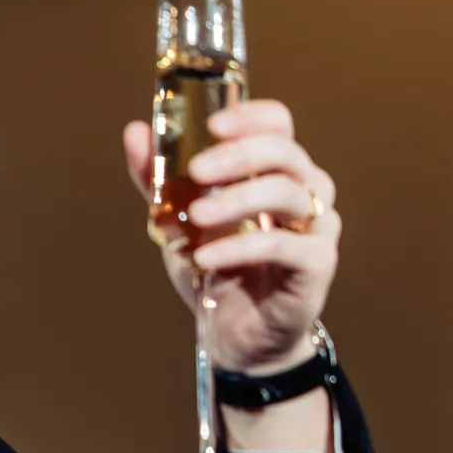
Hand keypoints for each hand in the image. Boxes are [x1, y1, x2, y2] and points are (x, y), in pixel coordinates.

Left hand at [121, 99, 341, 373]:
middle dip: (238, 155)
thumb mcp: (178, 222)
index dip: (251, 117)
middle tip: (197, 170)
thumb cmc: (216, 270)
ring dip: (237, 200)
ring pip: (288, 193)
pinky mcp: (317, 266)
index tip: (212, 125)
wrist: (235, 335)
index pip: (279, 125)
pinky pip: (285, 247)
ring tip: (195, 218)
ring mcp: (317, 228)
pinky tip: (207, 256)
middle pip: (286, 153)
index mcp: (275, 171)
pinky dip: (241, 248)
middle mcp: (306, 191)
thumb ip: (159, 181)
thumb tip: (135, 132)